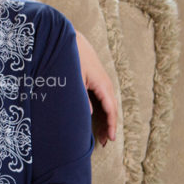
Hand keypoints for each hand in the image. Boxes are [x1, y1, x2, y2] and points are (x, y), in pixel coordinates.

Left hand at [75, 30, 116, 144]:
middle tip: (105, 143)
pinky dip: (103, 111)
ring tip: (102, 136)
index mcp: (103, 85)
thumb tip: (88, 114)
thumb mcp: (75, 79)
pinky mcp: (97, 81)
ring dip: (106, 120)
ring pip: (108, 105)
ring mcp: (102, 83)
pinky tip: (97, 119)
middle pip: (111, 110)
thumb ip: (81, 97)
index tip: (110, 138)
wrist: (72, 40)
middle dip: (109, 126)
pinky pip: (103, 100)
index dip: (111, 125)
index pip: (111, 109)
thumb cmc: (73, 58)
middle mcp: (106, 84)